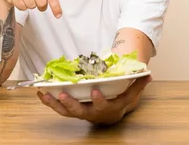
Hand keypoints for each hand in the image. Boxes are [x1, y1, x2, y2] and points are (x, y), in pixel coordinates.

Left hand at [37, 75, 151, 124]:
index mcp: (105, 108)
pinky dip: (48, 101)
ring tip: (45, 94)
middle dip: (70, 103)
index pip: (102, 105)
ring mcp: (78, 112)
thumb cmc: (117, 101)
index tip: (95, 90)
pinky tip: (40, 92)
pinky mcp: (69, 109)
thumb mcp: (128, 94)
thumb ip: (136, 84)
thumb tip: (148, 74)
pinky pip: (57, 107)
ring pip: (65, 111)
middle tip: (62, 94)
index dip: (99, 99)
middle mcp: (90, 112)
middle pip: (79, 111)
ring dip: (53, 103)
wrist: (108, 116)